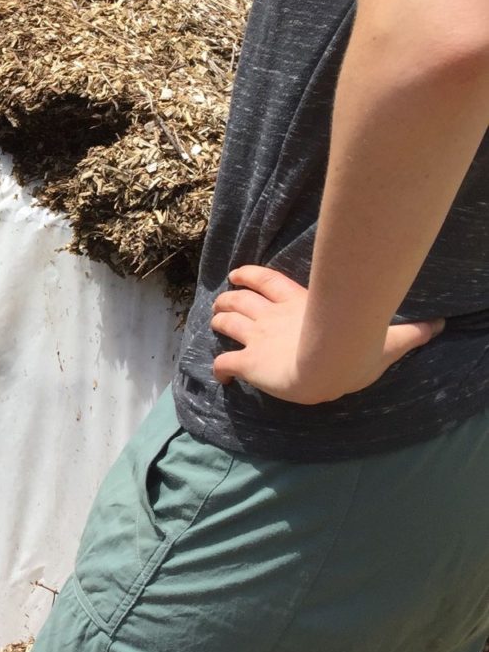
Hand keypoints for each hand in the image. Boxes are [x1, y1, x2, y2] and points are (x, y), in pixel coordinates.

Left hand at [211, 265, 442, 404]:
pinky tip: (221, 376)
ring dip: (218, 323)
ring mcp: (258, 339)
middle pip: (239, 300)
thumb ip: (407, 332)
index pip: (266, 281)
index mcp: (298, 305)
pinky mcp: (248, 362)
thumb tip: (437, 326)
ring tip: (216, 326)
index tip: (236, 275)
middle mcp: (272, 318)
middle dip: (227, 301)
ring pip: (226, 323)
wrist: (327, 365)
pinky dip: (219, 370)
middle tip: (222, 306)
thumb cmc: (356, 349)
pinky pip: (225, 364)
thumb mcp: (385, 339)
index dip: (248, 276)